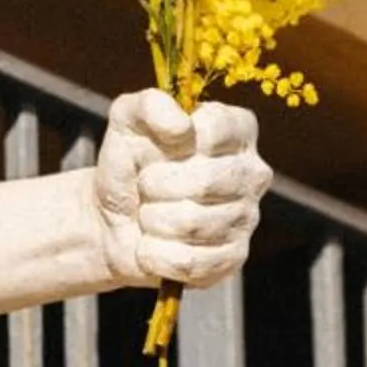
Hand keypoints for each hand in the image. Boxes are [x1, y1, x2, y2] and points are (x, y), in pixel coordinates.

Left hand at [93, 88, 269, 290]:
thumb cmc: (130, 163)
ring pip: (194, 224)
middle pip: (206, 182)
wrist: (113, 218)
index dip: (177, 143)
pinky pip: (191, 262)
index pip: (216, 130)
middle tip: (146, 186)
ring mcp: (247, 218)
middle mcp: (252, 172)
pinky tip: (152, 245)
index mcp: (237, 130)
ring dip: (153, 221)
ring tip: (148, 214)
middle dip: (157, 186)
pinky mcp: (233, 259)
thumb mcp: (128, 120)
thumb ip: (149, 105)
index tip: (161, 147)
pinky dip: (157, 255)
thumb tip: (181, 126)